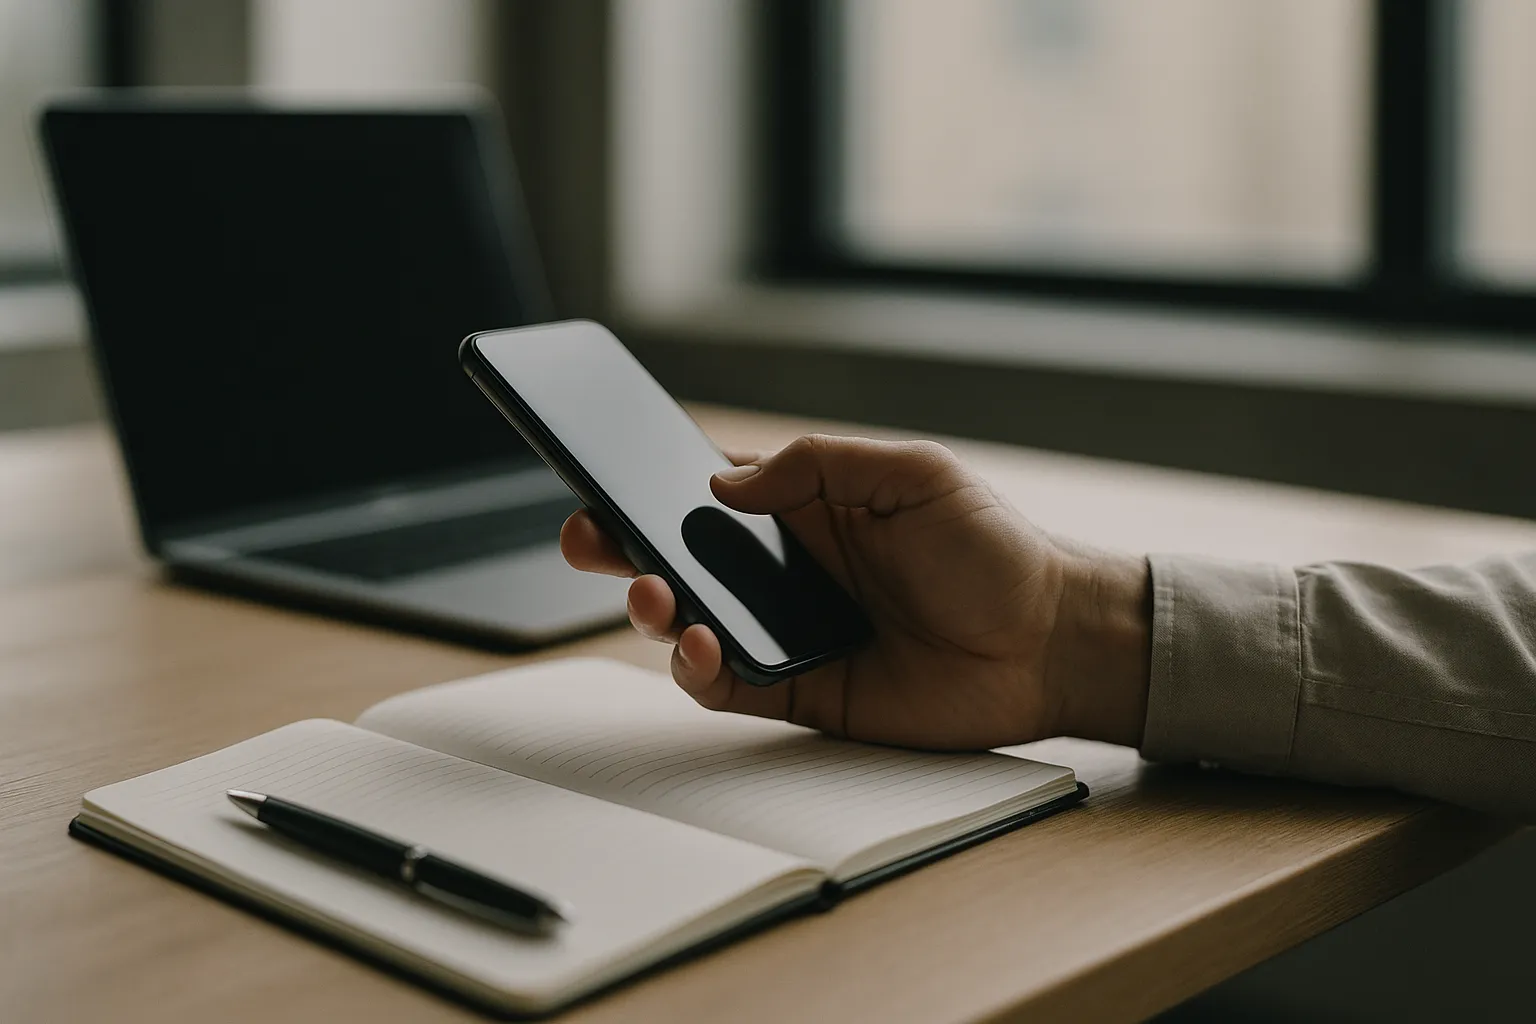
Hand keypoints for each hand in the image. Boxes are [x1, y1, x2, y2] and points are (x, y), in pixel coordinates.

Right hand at [561, 435, 1150, 749]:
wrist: (1051, 642)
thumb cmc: (993, 549)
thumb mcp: (912, 474)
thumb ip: (817, 464)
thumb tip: (723, 481)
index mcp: (805, 509)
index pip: (706, 494)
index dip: (649, 486)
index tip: (600, 474)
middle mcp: (787, 570)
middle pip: (681, 560)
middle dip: (621, 549)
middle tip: (590, 540)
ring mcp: (790, 632)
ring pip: (692, 624)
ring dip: (655, 610)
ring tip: (653, 597)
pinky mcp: (803, 692)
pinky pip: (728, 686)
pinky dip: (701, 670)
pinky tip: (706, 646)